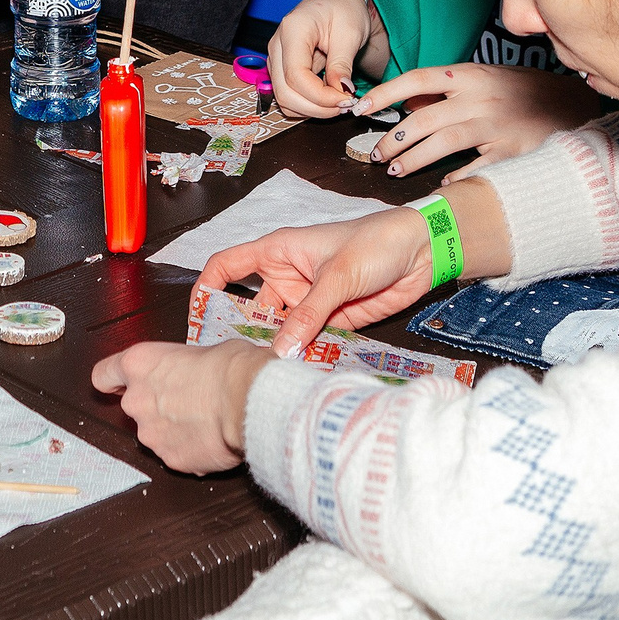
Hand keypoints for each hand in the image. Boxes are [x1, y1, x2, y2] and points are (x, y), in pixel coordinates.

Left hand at [90, 339, 265, 472]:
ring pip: (155, 433)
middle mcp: (137, 400)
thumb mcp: (203, 349)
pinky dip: (189, 450)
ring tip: (204, 421)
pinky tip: (210, 439)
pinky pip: (176, 454)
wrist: (249, 403)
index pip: (104, 375)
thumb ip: (182, 365)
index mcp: (139, 364)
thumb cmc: (230, 370)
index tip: (118, 385)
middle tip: (186, 401)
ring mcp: (151, 433)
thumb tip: (194, 370)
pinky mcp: (171, 459)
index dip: (112, 382)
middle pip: (134, 406)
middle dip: (156, 406)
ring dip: (173, 430)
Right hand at [201, 209, 435, 357]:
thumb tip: (280, 352)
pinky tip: (298, 375)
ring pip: (281, 330)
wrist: (421, 252)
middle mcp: (287, 278)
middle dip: (241, 331)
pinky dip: (304, 357)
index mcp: (277, 252)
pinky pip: (310, 342)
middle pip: (251, 307)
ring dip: (276, 349)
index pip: (228, 265)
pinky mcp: (332, 321)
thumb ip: (309, 315)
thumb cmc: (374, 244)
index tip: (197, 316)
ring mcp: (309, 302)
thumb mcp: (337, 277)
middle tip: (230, 361)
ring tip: (264, 375)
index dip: (208, 287)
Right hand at [270, 0, 373, 117]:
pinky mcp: (281, 68)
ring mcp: (276, 57)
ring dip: (312, 109)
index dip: (320, 96)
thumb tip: (341, 91)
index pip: (296, 75)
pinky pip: (288, 96)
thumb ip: (342, 63)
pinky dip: (307, 105)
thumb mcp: (350, 32)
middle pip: (285, 91)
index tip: (346, 99)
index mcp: (293, 29)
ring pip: (284, 98)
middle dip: (317, 107)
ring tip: (339, 103)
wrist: (337, 1)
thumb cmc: (343, 9)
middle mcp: (277, 44)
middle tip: (345, 105)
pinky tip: (328, 100)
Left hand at [358, 64, 605, 179]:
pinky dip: (456, 178)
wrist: (578, 105)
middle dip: (393, 140)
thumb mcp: (487, 79)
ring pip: (443, 144)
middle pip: (424, 119)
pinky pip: (476, 168)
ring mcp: (498, 125)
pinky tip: (442, 184)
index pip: (417, 79)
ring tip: (394, 171)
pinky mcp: (515, 151)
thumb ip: (450, 90)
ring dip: (413, 160)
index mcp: (471, 75)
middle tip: (375, 154)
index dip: (385, 93)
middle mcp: (481, 98)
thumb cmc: (526, 92)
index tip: (359, 107)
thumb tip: (408, 102)